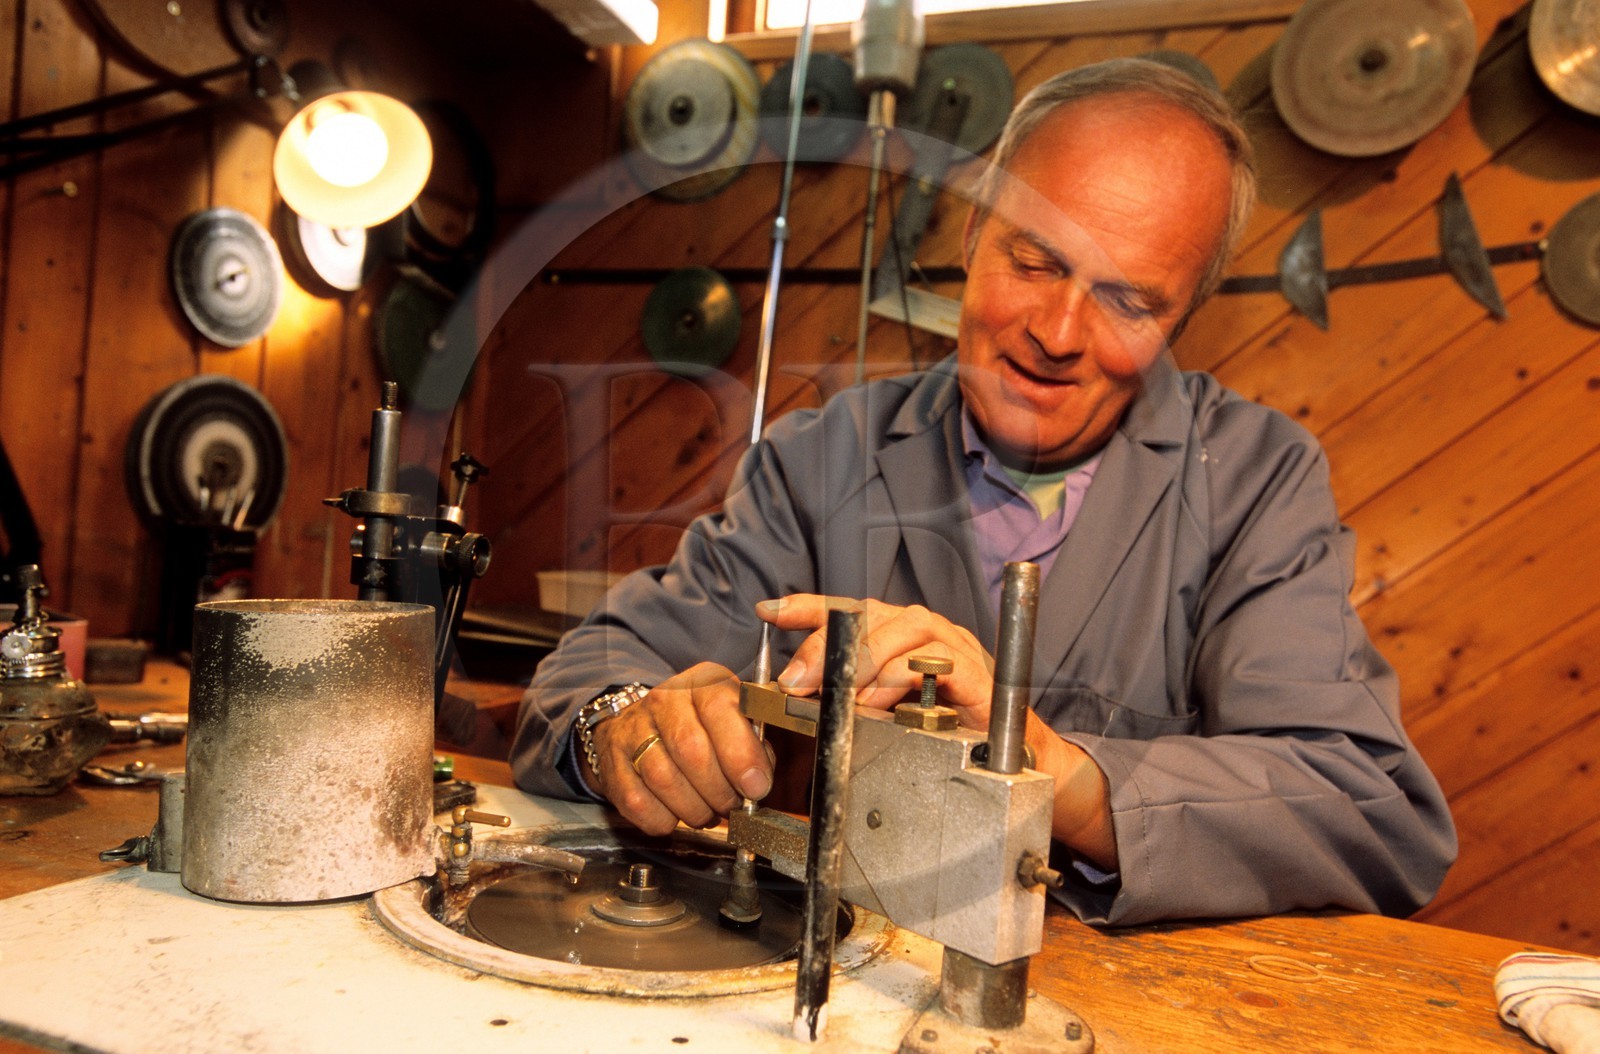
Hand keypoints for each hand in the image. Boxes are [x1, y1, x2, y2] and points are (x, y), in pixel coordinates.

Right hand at [584, 662, 772, 836]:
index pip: (720, 708)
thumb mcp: (734, 722)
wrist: (641, 726)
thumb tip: (758, 781)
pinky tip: (677, 814)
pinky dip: (665, 820)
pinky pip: (639, 804)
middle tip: (732, 805)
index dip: (741, 753)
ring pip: (664, 780)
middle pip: (691, 749)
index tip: (756, 787)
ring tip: (707, 813)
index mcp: (701, 683)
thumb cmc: (700, 729)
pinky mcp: (612, 765)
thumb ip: (754, 746)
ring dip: (695, 809)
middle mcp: (663, 700)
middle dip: (720, 790)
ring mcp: (632, 731)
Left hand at [758, 593, 1117, 868]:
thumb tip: (797, 693)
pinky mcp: (977, 675)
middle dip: (826, 645)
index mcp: (897, 633)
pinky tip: (879, 705)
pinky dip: (902, 680)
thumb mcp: (885, 709)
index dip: (805, 606)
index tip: (767, 610)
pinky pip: (936, 665)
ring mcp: (952, 648)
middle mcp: (923, 631)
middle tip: (796, 680)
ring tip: (837, 699)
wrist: (1012, 754)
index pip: (845, 608)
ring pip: (903, 631)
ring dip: (863, 664)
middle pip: (869, 616)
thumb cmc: (946, 727)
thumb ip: (848, 695)